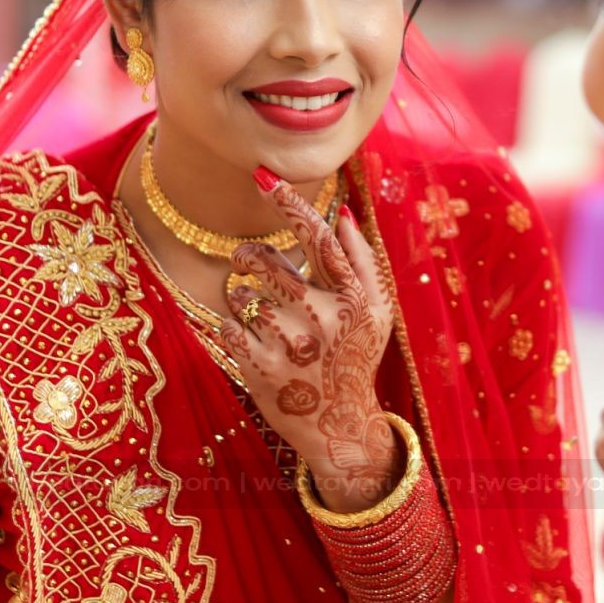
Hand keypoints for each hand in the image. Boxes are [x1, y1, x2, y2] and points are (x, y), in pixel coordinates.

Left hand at [217, 170, 399, 512]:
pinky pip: (226, 326)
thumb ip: (362, 260)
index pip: (318, 238)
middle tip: (245, 260)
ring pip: (243, 294)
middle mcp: (324, 318)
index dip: (290, 204)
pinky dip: (229, 325)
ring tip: (255, 311)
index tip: (265, 177)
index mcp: (354, 298)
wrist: (339, 426)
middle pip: (268, 260)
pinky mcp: (260, 369)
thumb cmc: (355, 357)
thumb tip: (341, 211)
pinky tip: (245, 336)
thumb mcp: (377, 311)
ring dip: (241, 295)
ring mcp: (291, 345)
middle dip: (248, 256)